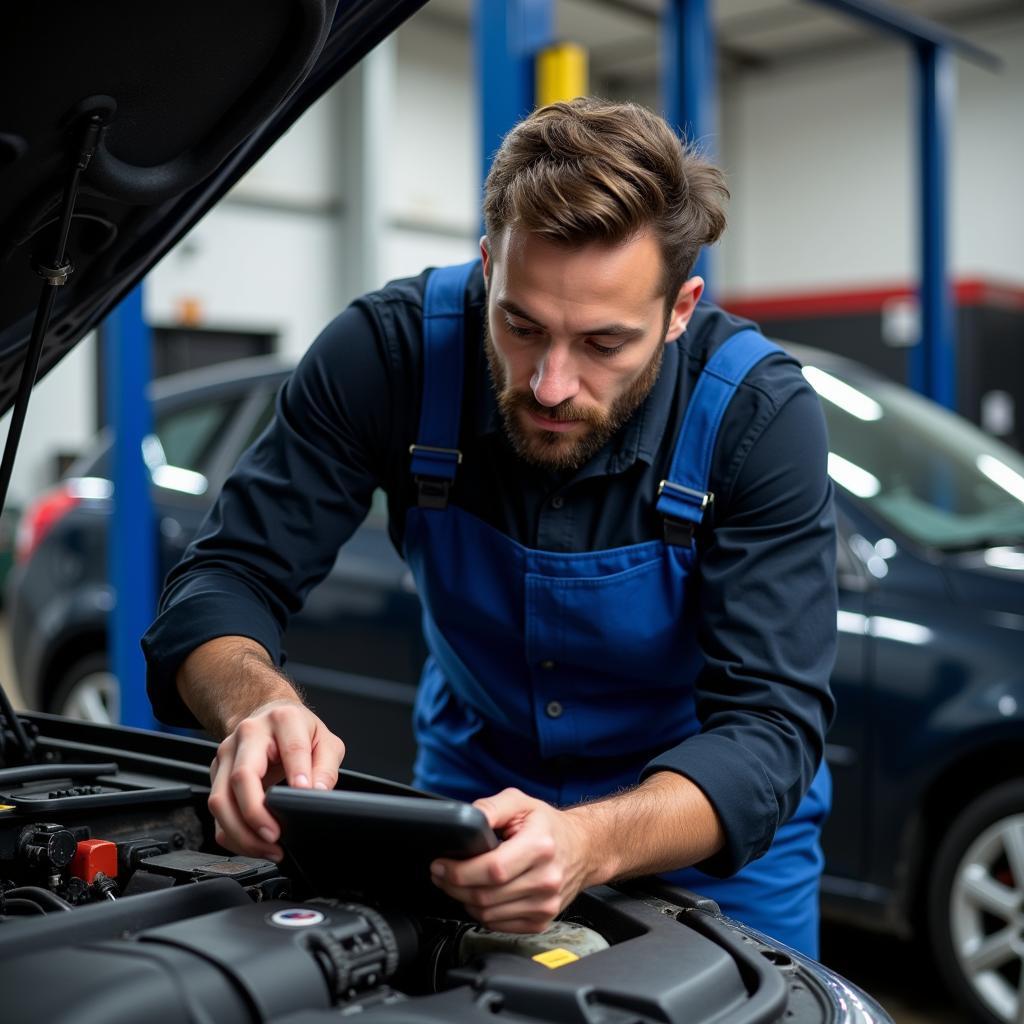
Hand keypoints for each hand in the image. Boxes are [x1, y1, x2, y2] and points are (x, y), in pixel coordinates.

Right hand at [207, 699, 345, 860]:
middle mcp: (248, 735)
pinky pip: (216, 814)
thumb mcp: (325, 741)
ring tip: (268, 848)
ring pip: (220, 799)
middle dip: (256, 813)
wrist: (268, 714)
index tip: (303, 793)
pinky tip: (254, 845)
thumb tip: (318, 793)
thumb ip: (326, 767)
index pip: (291, 748)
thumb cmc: (299, 730)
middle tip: (275, 835)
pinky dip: (233, 836)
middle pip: (241, 777)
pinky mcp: (215, 776)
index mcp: (282, 720)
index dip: (297, 772)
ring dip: (241, 832)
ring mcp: (226, 755)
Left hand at [430, 788, 594, 932]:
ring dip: (464, 900)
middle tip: (441, 873)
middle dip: (454, 885)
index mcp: (540, 846)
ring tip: (458, 883)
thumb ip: (491, 807)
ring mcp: (546, 904)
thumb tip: (465, 818)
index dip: (460, 871)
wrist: (583, 848)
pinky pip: (499, 925)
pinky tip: (480, 895)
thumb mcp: (520, 803)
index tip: (441, 865)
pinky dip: (482, 913)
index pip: (492, 870)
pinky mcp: (542, 920)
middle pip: (486, 895)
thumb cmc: (548, 826)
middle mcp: (546, 879)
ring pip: (488, 914)